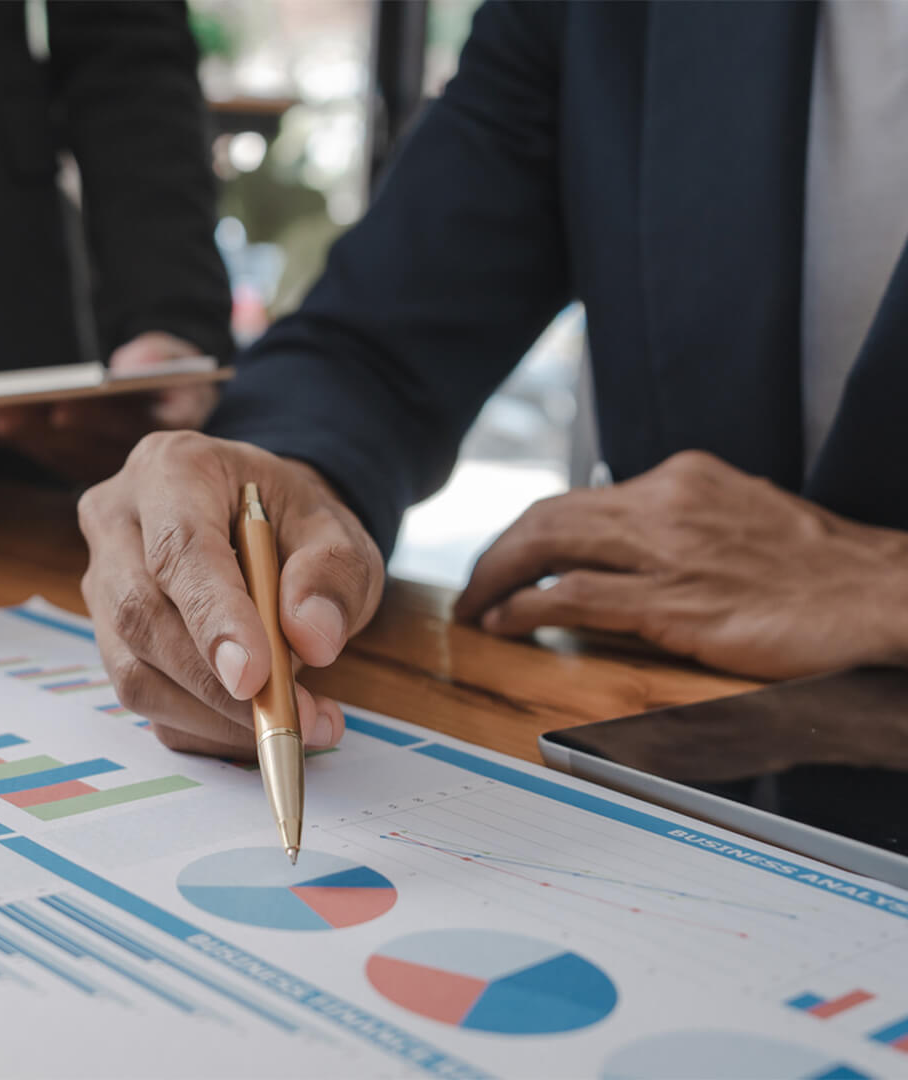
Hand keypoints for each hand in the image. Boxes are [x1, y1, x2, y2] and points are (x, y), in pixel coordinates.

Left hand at [0, 331, 217, 484]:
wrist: (167, 398)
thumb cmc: (169, 372)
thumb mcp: (176, 355)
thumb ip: (159, 354)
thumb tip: (133, 364)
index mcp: (167, 431)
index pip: (129, 426)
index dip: (92, 418)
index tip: (59, 408)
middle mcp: (136, 463)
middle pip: (81, 445)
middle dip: (37, 427)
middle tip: (1, 411)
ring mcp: (102, 466)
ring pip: (55, 453)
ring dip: (15, 435)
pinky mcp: (75, 464)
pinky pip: (40, 453)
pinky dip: (7, 439)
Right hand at [78, 431, 383, 758]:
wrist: (260, 525)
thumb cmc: (291, 520)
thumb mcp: (335, 528)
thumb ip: (332, 573)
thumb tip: (312, 637)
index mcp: (171, 469)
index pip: (177, 550)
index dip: (213, 619)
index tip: (256, 677)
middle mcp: (117, 520)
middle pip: (142, 616)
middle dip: (217, 683)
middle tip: (296, 717)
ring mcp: (102, 581)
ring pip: (133, 669)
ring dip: (213, 714)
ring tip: (296, 721)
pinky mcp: (108, 636)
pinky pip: (145, 699)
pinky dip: (204, 726)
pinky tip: (256, 722)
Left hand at [455, 450, 907, 678]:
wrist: (883, 593)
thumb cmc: (821, 570)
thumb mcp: (742, 518)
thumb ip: (684, 525)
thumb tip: (632, 545)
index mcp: (681, 479)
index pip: (578, 498)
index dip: (529, 532)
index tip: (507, 558)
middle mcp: (665, 503)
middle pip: (547, 517)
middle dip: (495, 554)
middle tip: (473, 588)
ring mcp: (667, 552)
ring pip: (547, 547)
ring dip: (497, 580)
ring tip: (476, 609)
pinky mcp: (674, 603)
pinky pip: (572, 597)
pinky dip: (526, 608)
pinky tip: (506, 623)